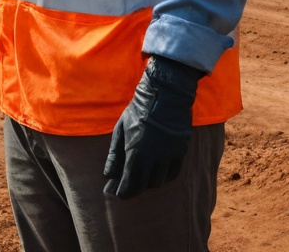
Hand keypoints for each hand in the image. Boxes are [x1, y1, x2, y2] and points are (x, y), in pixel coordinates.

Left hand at [103, 55, 202, 197]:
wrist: (165, 95)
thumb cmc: (138, 111)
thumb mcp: (121, 129)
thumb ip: (114, 154)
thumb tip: (108, 175)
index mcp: (136, 152)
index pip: (129, 183)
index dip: (123, 192)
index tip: (118, 193)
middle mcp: (153, 158)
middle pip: (144, 186)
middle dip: (134, 190)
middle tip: (128, 188)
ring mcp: (169, 155)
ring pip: (159, 182)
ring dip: (149, 183)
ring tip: (141, 178)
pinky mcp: (180, 151)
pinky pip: (173, 174)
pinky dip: (164, 177)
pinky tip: (157, 173)